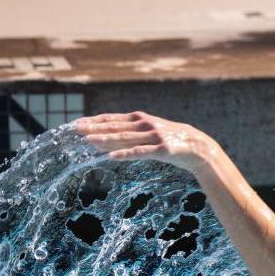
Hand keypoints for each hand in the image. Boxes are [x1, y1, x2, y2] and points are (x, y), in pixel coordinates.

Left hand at [74, 111, 221, 174]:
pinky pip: (140, 152)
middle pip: (115, 126)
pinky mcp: (162, 149)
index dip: (93, 121)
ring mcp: (154, 136)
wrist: (199, 147)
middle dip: (94, 128)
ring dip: (105, 139)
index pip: (112, 118)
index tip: (76, 123)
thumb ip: (132, 134)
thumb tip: (107, 138)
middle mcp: (145, 125)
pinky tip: (111, 157)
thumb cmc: (172, 140)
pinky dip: (125, 154)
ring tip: (88, 141)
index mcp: (141, 119)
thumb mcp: (151, 133)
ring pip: (125, 138)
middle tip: (75, 130)